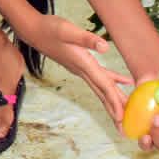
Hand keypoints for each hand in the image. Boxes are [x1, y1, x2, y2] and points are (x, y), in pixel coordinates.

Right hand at [16, 13, 130, 122]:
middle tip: (125, 128)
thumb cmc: (49, 29)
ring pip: (101, 88)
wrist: (33, 30)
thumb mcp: (67, 30)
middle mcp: (82, 70)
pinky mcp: (80, 64)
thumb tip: (105, 47)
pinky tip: (124, 81)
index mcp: (83, 64)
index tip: (122, 117)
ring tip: (126, 113)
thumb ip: (86, 38)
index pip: (103, 86)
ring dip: (113, 101)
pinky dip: (113, 82)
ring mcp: (80, 69)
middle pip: (102, 93)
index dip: (114, 101)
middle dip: (114, 111)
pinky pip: (100, 78)